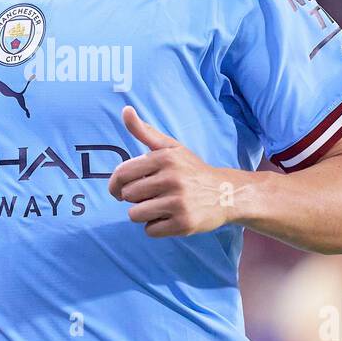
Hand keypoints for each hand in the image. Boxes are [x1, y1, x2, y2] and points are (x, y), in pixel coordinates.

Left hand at [107, 105, 230, 237]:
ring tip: (160, 207)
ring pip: (135, 214)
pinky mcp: (184, 224)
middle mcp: (172, 179)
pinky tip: (170, 218)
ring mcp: (178, 202)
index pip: (121, 174)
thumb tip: (125, 110)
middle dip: (135, 198)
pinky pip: (150, 230)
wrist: (226, 193)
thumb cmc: (191, 170)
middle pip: (128, 195)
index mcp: (164, 158)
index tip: (119, 190)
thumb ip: (144, 131)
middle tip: (151, 196)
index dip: (115, 184)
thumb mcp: (171, 147)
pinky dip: (156, 227)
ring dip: (143, 214)